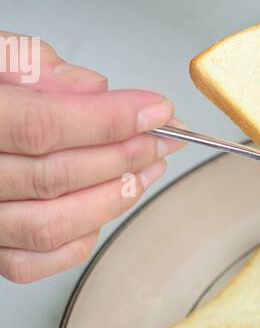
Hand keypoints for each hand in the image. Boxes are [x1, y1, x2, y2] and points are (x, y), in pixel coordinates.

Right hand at [0, 34, 180, 282]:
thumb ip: (31, 63)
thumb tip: (92, 89)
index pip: (43, 126)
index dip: (108, 120)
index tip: (156, 110)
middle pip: (54, 177)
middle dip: (124, 156)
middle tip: (163, 138)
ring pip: (49, 225)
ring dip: (111, 199)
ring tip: (146, 170)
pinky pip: (28, 264)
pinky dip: (75, 242)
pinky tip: (103, 209)